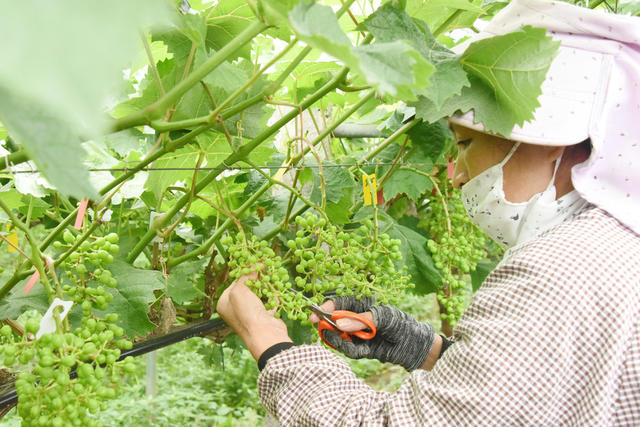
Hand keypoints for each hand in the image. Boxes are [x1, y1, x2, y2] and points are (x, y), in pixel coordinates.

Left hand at [216, 272, 291, 359]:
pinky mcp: (263, 318)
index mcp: (224, 304)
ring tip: (270, 276)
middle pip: (246, 289)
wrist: (264, 334)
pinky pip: (268, 304)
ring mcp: (249, 315)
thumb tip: (254, 265)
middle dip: (255, 279)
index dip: (244, 273)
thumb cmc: (246, 313)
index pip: (233, 283)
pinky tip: (276, 291)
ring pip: (257, 295)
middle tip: (264, 268)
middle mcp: (235, 310)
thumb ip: (245, 275)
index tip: (254, 264)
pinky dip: (272, 297)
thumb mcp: (239, 289)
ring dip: (264, 286)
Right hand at [310, 295, 436, 370]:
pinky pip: (348, 350)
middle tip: (320, 327)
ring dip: (336, 339)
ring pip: (337, 336)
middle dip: (326, 324)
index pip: (338, 303)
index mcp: (360, 305)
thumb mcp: (383, 318)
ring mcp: (355, 334)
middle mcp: (354, 318)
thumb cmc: (400, 324)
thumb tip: (339, 323)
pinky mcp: (359, 349)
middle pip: (333, 320)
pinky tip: (360, 349)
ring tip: (339, 339)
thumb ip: (360, 320)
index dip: (326, 307)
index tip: (317, 313)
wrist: (413, 346)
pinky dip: (350, 350)